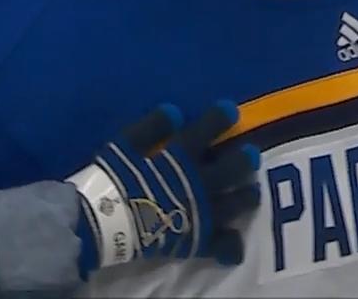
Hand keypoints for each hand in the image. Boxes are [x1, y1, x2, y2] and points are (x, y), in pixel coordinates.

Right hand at [72, 101, 260, 274]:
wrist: (104, 223)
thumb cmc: (112, 180)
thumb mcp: (124, 145)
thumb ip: (151, 127)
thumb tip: (175, 111)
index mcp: (181, 158)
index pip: (206, 132)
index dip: (219, 119)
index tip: (231, 110)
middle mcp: (197, 184)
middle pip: (230, 170)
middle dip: (244, 161)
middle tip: (252, 154)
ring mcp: (201, 214)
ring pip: (235, 204)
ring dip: (246, 197)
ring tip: (253, 193)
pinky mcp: (196, 241)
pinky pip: (221, 245)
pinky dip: (231, 246)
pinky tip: (236, 247)